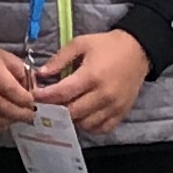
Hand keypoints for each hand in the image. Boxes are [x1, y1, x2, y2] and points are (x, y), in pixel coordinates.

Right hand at [0, 27, 39, 135]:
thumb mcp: (5, 55)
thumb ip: (22, 72)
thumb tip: (33, 92)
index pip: (10, 89)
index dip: (24, 99)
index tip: (32, 102)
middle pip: (1, 106)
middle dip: (20, 114)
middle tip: (30, 115)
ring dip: (8, 121)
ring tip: (17, 118)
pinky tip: (2, 121)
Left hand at [33, 29, 150, 139]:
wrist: (138, 50)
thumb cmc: (107, 46)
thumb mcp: (80, 44)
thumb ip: (59, 59)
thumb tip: (41, 74)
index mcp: (91, 76)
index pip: (62, 93)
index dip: (45, 97)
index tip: (34, 96)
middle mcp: (103, 95)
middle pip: (72, 112)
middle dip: (55, 109)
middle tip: (47, 104)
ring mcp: (114, 106)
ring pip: (85, 124)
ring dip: (72, 119)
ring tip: (65, 108)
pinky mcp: (122, 113)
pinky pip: (102, 128)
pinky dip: (89, 126)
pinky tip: (83, 116)